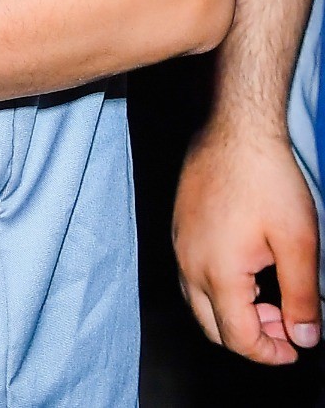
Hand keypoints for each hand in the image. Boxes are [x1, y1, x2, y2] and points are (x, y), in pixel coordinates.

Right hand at [176, 117, 322, 362]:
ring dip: (235, 314)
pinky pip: (193, 276)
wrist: (235, 132)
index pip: (238, 338)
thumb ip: (302, 298)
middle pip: (213, 328)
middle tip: (287, 325)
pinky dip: (220, 290)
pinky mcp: (180, 229)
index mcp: (217, 274)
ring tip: (273, 298)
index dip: (270, 353)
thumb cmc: (267, 182)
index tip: (298, 347)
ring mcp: (180, 245)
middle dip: (251, 337)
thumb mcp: (299, 245)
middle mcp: (190, 265)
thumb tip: (305, 339)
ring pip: (200, 303)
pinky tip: (249, 271)